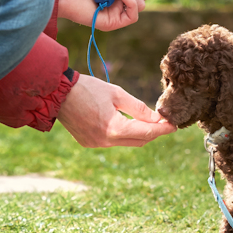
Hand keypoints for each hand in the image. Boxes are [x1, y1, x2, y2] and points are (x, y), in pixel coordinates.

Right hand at [57, 75, 175, 147]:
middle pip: (139, 141)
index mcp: (114, 128)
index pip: (147, 133)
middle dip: (152, 132)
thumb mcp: (116, 94)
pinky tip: (123, 122)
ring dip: (137, 133)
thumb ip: (139, 108)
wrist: (58, 94)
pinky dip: (122, 134)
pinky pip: (112, 141)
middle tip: (163, 122)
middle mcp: (105, 141)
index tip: (174, 125)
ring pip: (126, 143)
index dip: (162, 129)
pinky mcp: (88, 143)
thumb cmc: (87, 89)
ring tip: (145, 121)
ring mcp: (96, 144)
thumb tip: (157, 118)